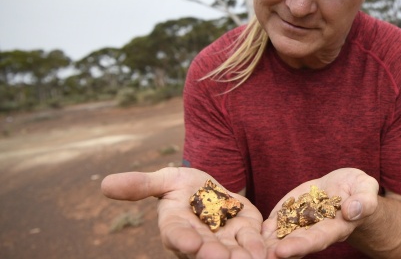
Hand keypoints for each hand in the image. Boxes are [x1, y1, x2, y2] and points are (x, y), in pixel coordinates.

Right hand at [101, 167, 265, 258]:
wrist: (213, 189)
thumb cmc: (184, 185)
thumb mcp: (166, 179)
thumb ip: (141, 184)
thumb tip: (104, 183)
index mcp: (176, 226)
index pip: (176, 234)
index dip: (182, 239)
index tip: (189, 242)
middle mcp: (199, 240)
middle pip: (206, 250)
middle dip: (213, 254)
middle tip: (220, 257)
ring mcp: (224, 241)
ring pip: (231, 252)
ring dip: (240, 256)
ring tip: (249, 258)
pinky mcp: (246, 235)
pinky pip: (253, 244)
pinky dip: (260, 248)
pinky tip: (267, 252)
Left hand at [261, 168, 378, 258]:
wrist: (345, 187)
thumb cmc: (359, 190)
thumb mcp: (367, 189)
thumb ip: (364, 201)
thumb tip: (352, 211)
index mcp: (336, 228)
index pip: (317, 239)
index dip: (300, 246)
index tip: (283, 251)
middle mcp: (315, 230)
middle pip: (295, 242)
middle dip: (277, 249)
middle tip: (261, 255)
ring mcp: (301, 222)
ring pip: (281, 236)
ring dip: (266, 243)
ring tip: (248, 248)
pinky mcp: (290, 212)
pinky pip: (275, 222)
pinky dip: (263, 228)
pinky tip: (250, 232)